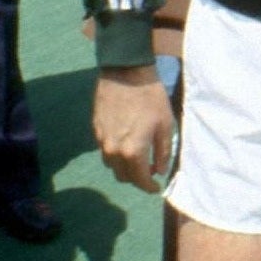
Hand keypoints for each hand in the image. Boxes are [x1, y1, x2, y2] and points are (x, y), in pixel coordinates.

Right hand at [93, 66, 175, 193]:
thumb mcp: (165, 124)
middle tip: (148, 171)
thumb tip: (159, 171)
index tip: (156, 187)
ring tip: (137, 157)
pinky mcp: (95, 130)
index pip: (140, 180)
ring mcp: (101, 141)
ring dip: (124, 166)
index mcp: (132, 152)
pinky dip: (115, 153)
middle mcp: (113, 151)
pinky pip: (105, 150)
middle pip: (123, 176)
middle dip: (136, 178)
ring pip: (111, 165)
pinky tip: (125, 142)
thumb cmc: (151, 97)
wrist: (125, 73)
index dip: (149, 187)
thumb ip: (163, 152)